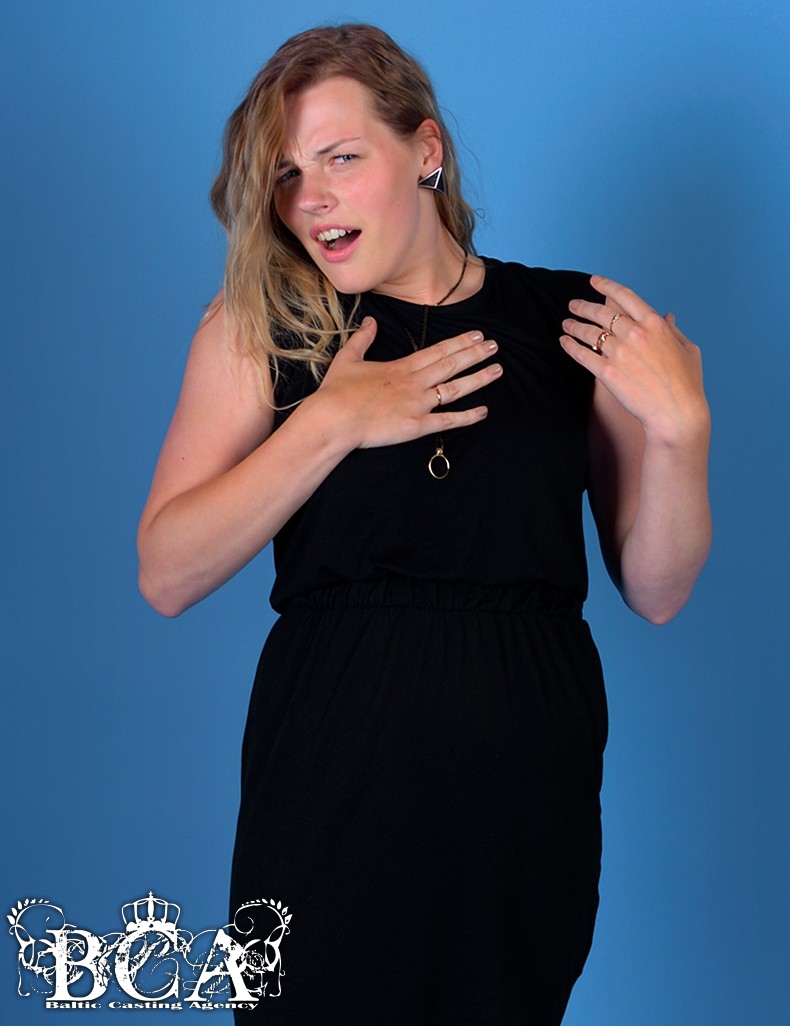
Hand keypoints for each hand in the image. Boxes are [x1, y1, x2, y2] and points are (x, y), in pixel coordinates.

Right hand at [315, 317, 502, 448]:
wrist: (333, 419)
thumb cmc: (337, 392)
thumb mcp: (348, 358)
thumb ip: (362, 339)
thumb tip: (371, 321)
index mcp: (401, 367)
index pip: (437, 351)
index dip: (459, 343)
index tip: (477, 335)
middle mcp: (415, 382)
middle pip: (451, 365)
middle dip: (475, 355)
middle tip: (495, 346)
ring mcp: (418, 404)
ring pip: (455, 389)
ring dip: (478, 379)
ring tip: (498, 370)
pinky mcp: (416, 426)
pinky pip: (447, 421)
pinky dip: (467, 417)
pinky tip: (484, 411)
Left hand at [560, 275, 708, 444]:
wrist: (676, 413)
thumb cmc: (687, 384)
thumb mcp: (688, 349)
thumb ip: (674, 330)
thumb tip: (668, 316)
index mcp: (655, 323)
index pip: (625, 296)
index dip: (606, 286)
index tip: (594, 281)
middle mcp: (634, 333)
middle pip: (601, 313)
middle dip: (584, 306)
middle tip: (573, 305)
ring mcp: (619, 352)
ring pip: (589, 332)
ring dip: (574, 325)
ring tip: (566, 323)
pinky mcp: (606, 372)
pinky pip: (582, 354)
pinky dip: (570, 346)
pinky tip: (563, 341)